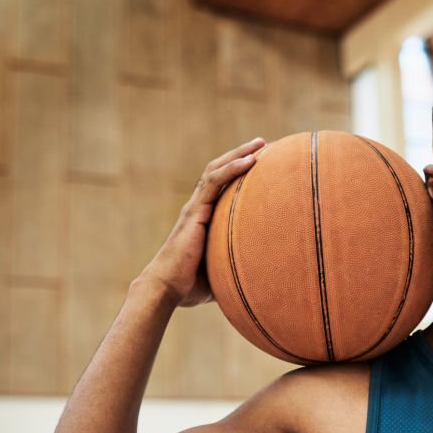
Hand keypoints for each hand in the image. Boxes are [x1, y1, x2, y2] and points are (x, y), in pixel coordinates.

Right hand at [138, 137, 264, 307]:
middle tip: (265, 144)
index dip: (239, 172)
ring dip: (239, 153)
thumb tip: (261, 276)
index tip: (262, 163)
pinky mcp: (195, 211)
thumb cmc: (191, 286)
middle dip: (242, 154)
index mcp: (203, 218)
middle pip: (220, 171)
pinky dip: (233, 168)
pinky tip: (251, 161)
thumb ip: (236, 264)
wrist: (166, 288)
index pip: (222, 186)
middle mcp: (198, 207)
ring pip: (217, 170)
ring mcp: (195, 207)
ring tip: (261, 143)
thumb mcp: (221, 271)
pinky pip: (214, 182)